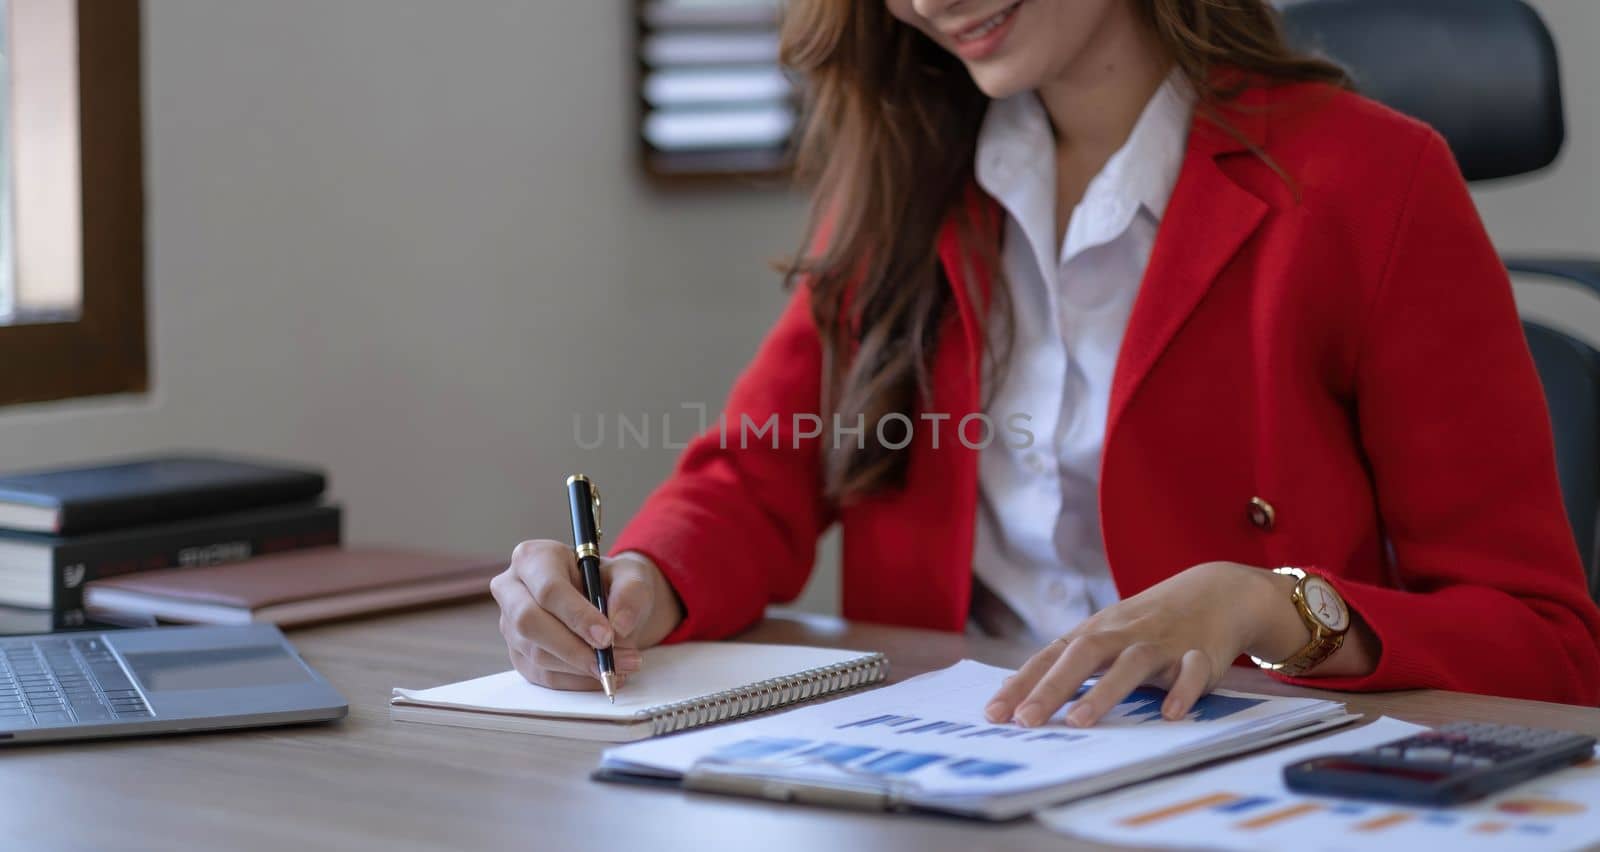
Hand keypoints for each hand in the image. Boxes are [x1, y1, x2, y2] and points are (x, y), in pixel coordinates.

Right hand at [491, 540, 684, 690]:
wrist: (605, 599)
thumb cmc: (611, 581)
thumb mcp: (630, 575)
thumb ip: (630, 593)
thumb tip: (619, 625)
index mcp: (534, 558)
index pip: (548, 589)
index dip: (577, 616)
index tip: (606, 637)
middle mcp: (511, 589)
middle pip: (529, 622)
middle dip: (574, 648)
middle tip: (610, 661)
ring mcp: (509, 623)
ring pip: (536, 653)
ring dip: (580, 668)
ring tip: (619, 667)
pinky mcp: (518, 653)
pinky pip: (541, 675)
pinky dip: (574, 681)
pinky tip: (599, 676)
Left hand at [984, 562, 1298, 726]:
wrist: (1216, 591)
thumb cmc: (1147, 624)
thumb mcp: (1105, 637)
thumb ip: (1067, 664)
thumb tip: (1017, 693)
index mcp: (1095, 633)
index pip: (1050, 657)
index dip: (1022, 684)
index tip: (994, 714)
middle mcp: (1123, 634)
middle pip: (1082, 655)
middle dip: (1051, 688)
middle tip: (1025, 721)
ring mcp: (1162, 643)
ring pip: (1131, 663)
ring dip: (1105, 692)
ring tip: (1079, 722)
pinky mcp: (1201, 654)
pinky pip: (1193, 671)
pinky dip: (1183, 691)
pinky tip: (1170, 714)